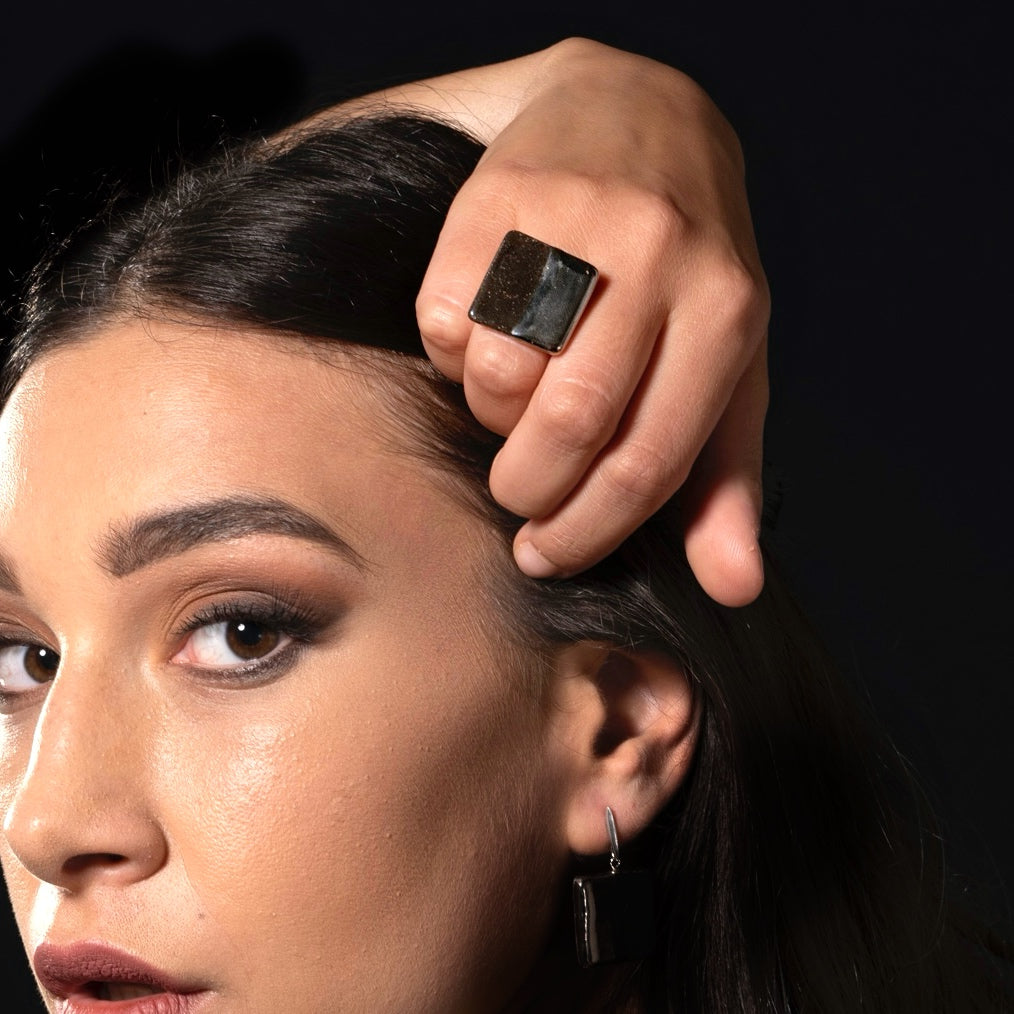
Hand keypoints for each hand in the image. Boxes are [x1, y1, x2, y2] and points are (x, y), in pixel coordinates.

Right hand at [319, 39, 769, 605]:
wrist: (636, 113)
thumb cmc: (690, 266)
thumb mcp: (729, 366)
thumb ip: (724, 480)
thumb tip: (734, 589)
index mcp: (727, 313)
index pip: (649, 460)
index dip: (587, 531)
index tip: (544, 558)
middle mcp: (658, 257)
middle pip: (571, 421)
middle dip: (528, 486)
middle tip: (518, 491)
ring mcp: (577, 217)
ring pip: (500, 373)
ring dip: (490, 412)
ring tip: (513, 391)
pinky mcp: (499, 195)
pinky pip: (446, 320)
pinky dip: (452, 354)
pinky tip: (484, 333)